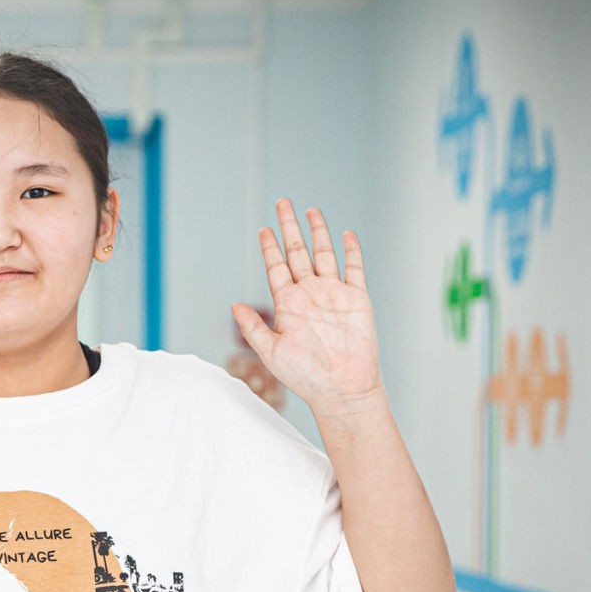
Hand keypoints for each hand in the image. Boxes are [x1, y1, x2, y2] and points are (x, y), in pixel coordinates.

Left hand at [231, 198, 383, 419]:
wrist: (341, 388)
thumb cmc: (305, 376)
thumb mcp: (271, 351)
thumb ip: (253, 328)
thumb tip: (233, 306)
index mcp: (289, 305)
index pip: (277, 268)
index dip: (270, 249)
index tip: (263, 229)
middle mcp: (310, 295)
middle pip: (298, 253)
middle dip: (290, 228)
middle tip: (282, 203)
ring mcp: (333, 295)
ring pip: (324, 254)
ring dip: (318, 232)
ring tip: (310, 211)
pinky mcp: (357, 300)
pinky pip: (354, 269)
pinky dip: (351, 252)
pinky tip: (346, 234)